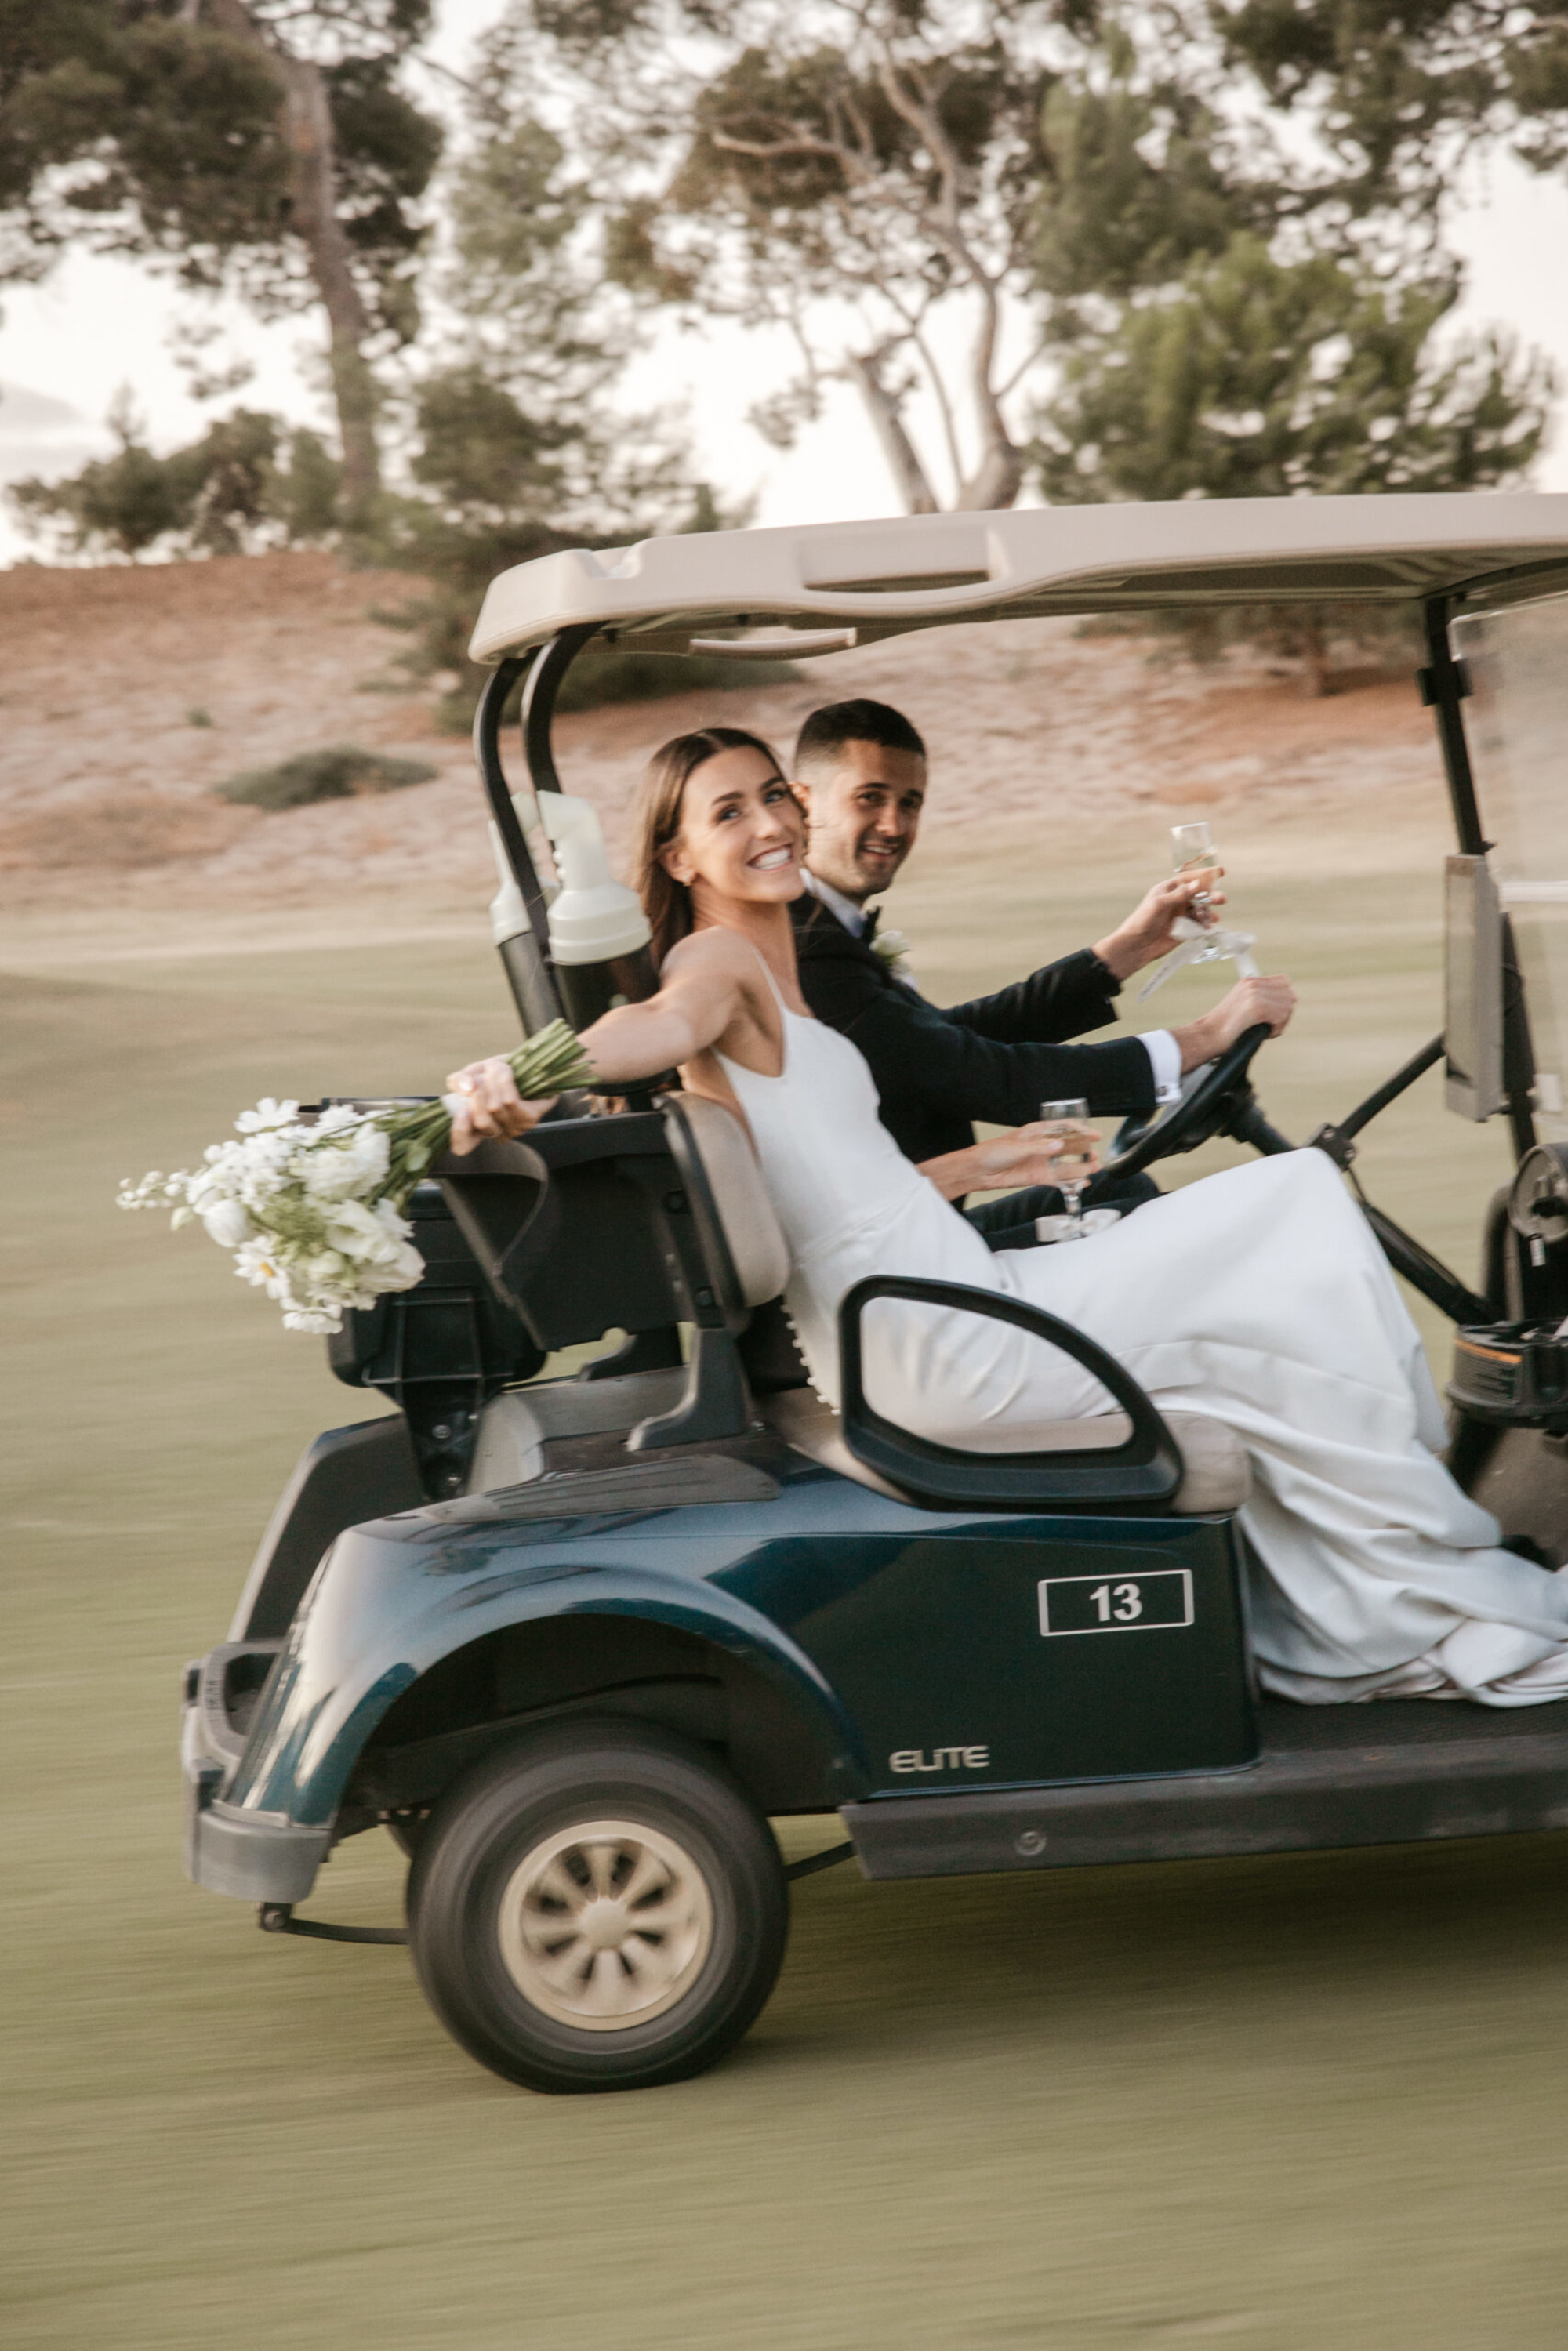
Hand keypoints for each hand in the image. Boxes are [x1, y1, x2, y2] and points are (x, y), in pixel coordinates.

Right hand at [444, 1057, 555, 1154]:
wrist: (529, 1062)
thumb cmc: (497, 1072)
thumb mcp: (473, 1073)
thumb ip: (460, 1080)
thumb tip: (466, 1088)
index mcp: (476, 1127)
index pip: (462, 1146)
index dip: (459, 1133)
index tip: (461, 1110)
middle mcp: (496, 1132)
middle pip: (481, 1122)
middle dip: (477, 1094)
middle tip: (479, 1078)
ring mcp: (515, 1128)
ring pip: (495, 1107)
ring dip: (491, 1081)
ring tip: (494, 1067)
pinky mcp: (531, 1117)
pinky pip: (510, 1101)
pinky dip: (504, 1081)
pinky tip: (505, 1070)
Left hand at [919, 1122, 1100, 1202]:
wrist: (979, 1170)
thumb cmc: (993, 1152)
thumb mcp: (1018, 1146)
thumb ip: (1040, 1147)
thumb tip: (1058, 1146)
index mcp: (1037, 1132)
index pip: (1063, 1128)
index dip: (1080, 1130)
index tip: (1094, 1135)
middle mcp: (1042, 1146)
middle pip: (1068, 1147)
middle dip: (1083, 1151)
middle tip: (1096, 1156)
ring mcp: (1040, 1161)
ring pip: (1065, 1164)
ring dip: (1080, 1167)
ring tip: (1094, 1169)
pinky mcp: (1037, 1176)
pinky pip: (1057, 1178)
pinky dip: (1069, 1181)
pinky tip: (1081, 1182)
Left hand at [1092, 872, 1226, 981]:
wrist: (1136, 945)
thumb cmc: (1143, 921)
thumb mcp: (1159, 904)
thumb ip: (1179, 895)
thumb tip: (1197, 884)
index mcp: (1169, 890)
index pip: (1190, 879)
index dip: (1206, 875)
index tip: (1221, 872)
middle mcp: (1177, 901)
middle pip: (1199, 895)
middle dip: (1211, 896)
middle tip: (1222, 899)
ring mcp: (1181, 915)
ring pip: (1201, 910)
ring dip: (1209, 912)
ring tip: (1214, 918)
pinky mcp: (1184, 929)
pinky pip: (1199, 925)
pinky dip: (1205, 925)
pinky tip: (1208, 927)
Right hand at [1172, 975, 1295, 1073]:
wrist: (1207, 1036)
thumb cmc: (1224, 1027)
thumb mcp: (1243, 1004)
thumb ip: (1261, 998)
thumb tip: (1288, 1002)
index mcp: (1250, 981)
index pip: (1284, 981)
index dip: (1284, 998)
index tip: (1274, 1013)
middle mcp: (1253, 984)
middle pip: (1289, 994)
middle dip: (1285, 1012)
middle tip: (1270, 1025)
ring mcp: (1255, 994)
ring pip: (1287, 1007)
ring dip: (1280, 1023)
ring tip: (1265, 1030)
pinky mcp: (1256, 1008)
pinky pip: (1281, 1017)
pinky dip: (1275, 1030)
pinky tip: (1262, 1034)